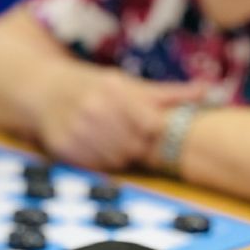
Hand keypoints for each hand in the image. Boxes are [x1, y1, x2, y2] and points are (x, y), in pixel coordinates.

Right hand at [36, 65, 205, 172]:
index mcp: (113, 89)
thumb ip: (168, 92)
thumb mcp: (128, 82)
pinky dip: (101, 161)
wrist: (42, 89)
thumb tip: (208, 89)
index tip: (146, 126)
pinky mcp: (63, 148)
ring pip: (118, 160)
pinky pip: (97, 167)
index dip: (152, 130)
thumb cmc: (92, 85)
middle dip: (136, 143)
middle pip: (136, 146)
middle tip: (126, 133)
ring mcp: (76, 130)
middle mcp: (93, 109)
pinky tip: (94, 145)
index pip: (151, 125)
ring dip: (120, 154)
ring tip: (109, 138)